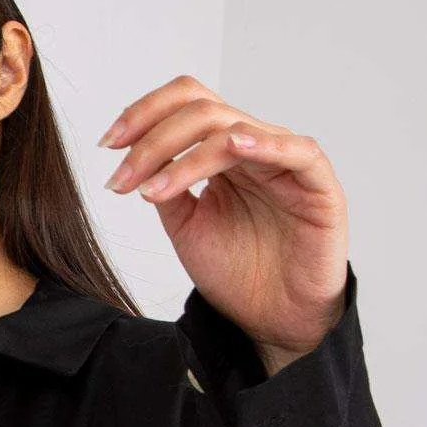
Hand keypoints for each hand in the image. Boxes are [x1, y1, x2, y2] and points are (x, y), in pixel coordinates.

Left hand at [98, 75, 349, 363]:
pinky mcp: (318, 185)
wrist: (274, 321)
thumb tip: (134, 159)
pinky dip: (265, 144)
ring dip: (185, 156)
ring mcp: (287, 161)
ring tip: (153, 190)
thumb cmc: (238, 275)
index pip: (185, 105)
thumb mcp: (186, 227)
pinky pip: (297, 151)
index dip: (144, 114)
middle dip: (153, 141)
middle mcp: (254, 146)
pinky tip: (233, 147)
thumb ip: (166, 188)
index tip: (108, 144)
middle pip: (202, 110)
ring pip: (233, 129)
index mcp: (223, 150)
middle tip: (123, 179)